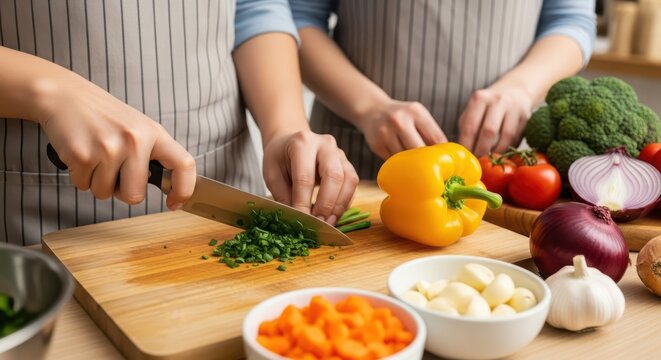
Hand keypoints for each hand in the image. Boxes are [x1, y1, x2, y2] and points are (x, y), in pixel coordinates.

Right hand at [34, 73, 195, 209]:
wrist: (64, 95)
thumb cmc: (103, 116)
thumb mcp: (138, 128)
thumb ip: (152, 154)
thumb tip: (169, 187)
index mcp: (154, 133)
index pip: (184, 165)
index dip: (183, 190)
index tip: (174, 202)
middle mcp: (135, 140)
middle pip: (135, 196)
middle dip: (123, 192)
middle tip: (115, 171)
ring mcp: (108, 148)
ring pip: (105, 193)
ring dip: (98, 182)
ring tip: (95, 155)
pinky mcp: (82, 155)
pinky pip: (84, 186)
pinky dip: (80, 176)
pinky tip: (81, 154)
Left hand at [262, 130, 358, 224]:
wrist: (290, 142)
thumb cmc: (280, 158)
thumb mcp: (272, 174)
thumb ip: (283, 195)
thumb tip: (297, 218)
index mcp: (302, 143)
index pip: (305, 177)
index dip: (303, 202)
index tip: (302, 221)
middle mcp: (325, 145)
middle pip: (334, 175)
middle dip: (326, 204)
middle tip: (318, 223)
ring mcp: (339, 153)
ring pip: (349, 179)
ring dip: (340, 205)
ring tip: (328, 222)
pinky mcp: (347, 163)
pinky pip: (352, 184)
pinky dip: (345, 202)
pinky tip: (334, 214)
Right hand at [355, 99, 446, 159]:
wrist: (372, 110)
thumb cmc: (402, 115)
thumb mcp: (418, 115)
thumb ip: (431, 132)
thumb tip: (446, 156)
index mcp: (415, 111)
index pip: (436, 137)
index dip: (442, 152)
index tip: (446, 162)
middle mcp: (399, 120)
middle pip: (420, 150)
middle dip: (426, 160)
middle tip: (432, 168)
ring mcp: (385, 133)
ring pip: (406, 158)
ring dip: (412, 163)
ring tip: (415, 164)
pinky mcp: (376, 145)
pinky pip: (393, 161)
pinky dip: (399, 163)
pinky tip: (401, 159)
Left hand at [458, 83, 533, 155]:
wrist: (514, 91)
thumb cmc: (487, 106)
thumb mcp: (473, 111)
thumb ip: (466, 128)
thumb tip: (462, 152)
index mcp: (479, 98)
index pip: (470, 126)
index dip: (467, 145)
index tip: (465, 158)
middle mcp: (498, 100)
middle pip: (489, 131)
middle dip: (482, 150)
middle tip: (478, 162)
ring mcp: (514, 107)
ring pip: (506, 136)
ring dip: (497, 152)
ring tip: (489, 160)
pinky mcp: (527, 116)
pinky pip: (517, 137)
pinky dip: (508, 148)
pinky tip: (502, 153)